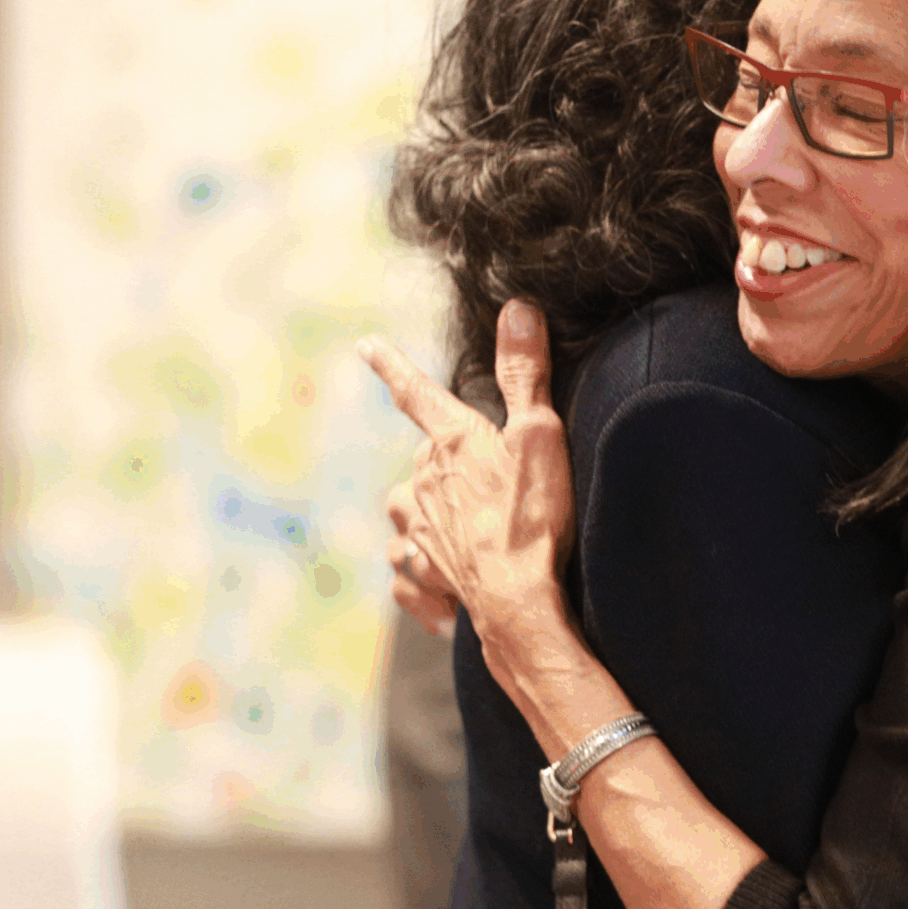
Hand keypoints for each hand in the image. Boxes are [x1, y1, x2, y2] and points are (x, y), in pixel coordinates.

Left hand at [362, 300, 575, 643]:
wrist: (517, 600)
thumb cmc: (532, 516)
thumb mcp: (540, 434)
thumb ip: (525, 373)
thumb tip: (516, 308)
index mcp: (451, 442)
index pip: (417, 392)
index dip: (393, 365)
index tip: (366, 346)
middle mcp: (423, 482)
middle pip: (423, 459)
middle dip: (447, 464)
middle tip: (490, 482)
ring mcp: (417, 531)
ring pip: (407, 512)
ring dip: (426, 515)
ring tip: (463, 529)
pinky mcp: (419, 575)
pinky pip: (409, 567)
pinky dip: (424, 572)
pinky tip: (446, 584)